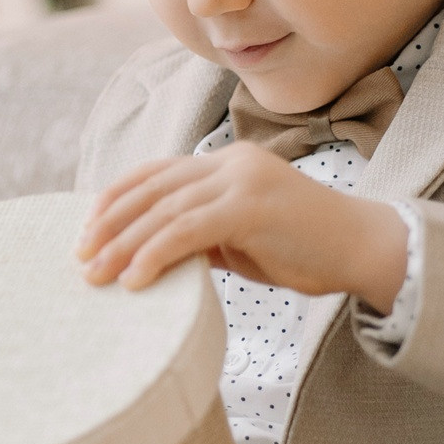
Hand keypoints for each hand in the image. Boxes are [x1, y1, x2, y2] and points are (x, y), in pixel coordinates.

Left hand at [78, 143, 409, 308]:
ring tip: (95, 276)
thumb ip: (202, 237)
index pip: (157, 173)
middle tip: (79, 256)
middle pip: (152, 188)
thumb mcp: (243, 241)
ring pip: (163, 210)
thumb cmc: (306, 251)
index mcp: (228, 164)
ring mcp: (241, 181)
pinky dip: (154, 255)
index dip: (117, 198)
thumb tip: (155, 255)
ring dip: (122, 245)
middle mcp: (231, 164)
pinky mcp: (250, 208)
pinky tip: (134, 280)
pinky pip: (187, 230)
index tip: (87, 228)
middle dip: (109, 223)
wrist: (363, 249)